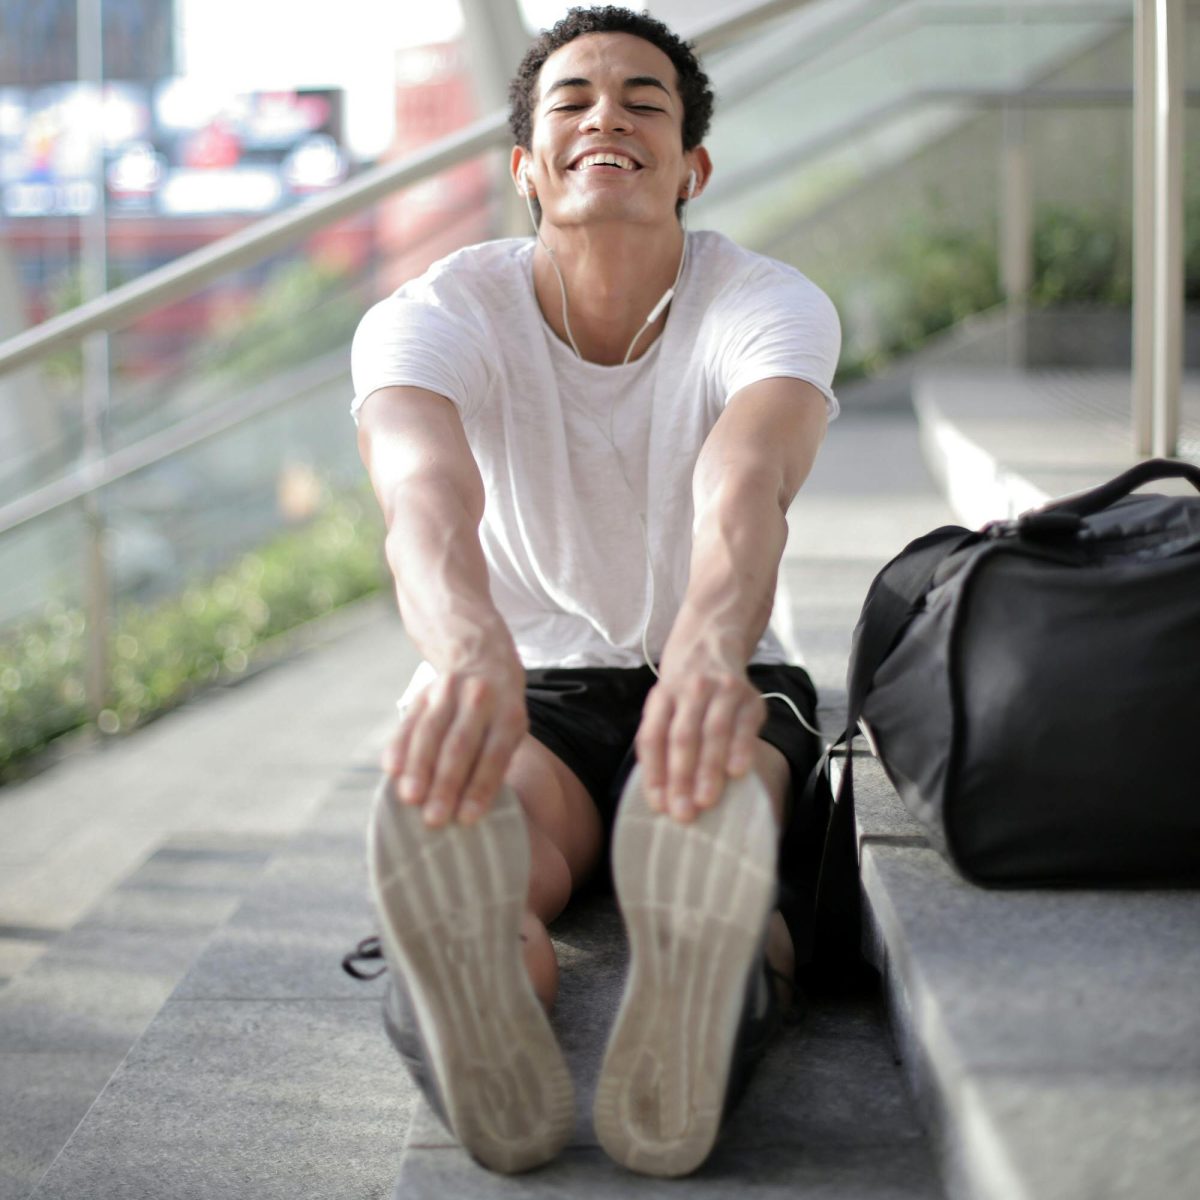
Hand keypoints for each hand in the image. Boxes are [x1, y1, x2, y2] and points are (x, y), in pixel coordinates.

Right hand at [383, 656, 527, 827]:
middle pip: (460, 745)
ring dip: (419, 768)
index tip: (466, 818)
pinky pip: (409, 721)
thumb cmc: (497, 713)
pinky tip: (391, 769)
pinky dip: (399, 746)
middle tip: (434, 818)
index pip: (494, 755)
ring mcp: (450, 692)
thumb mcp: (509, 731)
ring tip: (410, 798)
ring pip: (431, 732)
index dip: (480, 787)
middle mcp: (480, 700)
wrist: (481, 657)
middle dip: (446, 784)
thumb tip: (470, 810)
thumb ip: (493, 763)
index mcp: (508, 715)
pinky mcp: (423, 692)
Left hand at [635, 653, 764, 823]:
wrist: (711, 641)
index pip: (652, 737)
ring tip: (707, 801)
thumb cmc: (684, 691)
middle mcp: (689, 690)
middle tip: (683, 813)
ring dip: (709, 769)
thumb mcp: (664, 705)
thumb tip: (662, 796)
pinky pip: (745, 725)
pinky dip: (740, 749)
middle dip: (681, 778)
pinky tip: (737, 772)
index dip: (654, 773)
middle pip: (682, 737)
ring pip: (713, 731)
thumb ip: (660, 742)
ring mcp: (721, 690)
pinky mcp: (750, 696)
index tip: (659, 806)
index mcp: (661, 697)